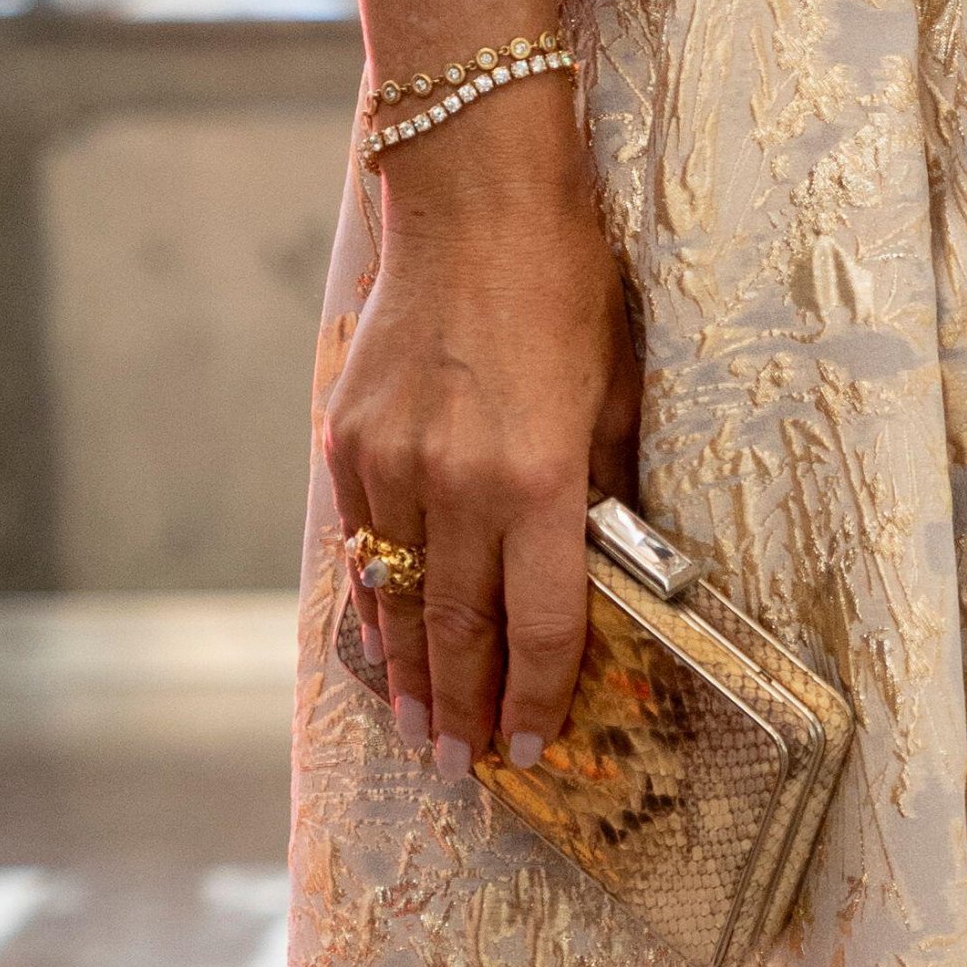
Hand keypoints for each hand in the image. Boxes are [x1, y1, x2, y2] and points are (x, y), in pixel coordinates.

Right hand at [323, 0, 640, 778]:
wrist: (474, 199)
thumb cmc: (565, 283)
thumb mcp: (617, 385)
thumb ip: (603, 481)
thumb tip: (602, 553)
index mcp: (542, 480)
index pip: (543, 622)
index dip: (540, 693)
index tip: (532, 744)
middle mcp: (461, 487)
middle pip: (460, 630)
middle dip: (465, 707)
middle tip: (460, 767)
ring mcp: (393, 464)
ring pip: (397, 597)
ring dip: (408, 670)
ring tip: (413, 729)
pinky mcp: (349, 437)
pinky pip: (357, 541)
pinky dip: (367, 597)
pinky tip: (375, 634)